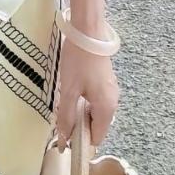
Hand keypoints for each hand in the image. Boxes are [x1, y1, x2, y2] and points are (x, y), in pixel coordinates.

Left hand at [54, 30, 120, 148]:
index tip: (64, 141)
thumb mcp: (69, 90)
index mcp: (106, 108)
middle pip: (96, 126)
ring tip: (65, 106)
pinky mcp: (106, 82)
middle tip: (61, 120)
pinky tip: (72, 94)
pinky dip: (85, 104)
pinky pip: (96, 101)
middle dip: (80, 128)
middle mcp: (113, 102)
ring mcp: (111, 91)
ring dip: (81, 115)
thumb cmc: (78, 61)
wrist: (88, 31)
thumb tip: (64, 140)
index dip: (81, 142)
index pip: (96, 138)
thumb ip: (66, 116)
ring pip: (95, 113)